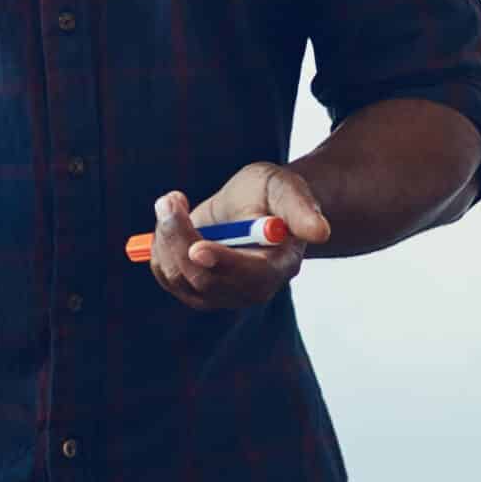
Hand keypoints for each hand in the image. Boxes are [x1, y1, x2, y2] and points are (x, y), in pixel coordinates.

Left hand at [147, 164, 330, 311]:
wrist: (252, 204)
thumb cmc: (272, 195)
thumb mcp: (286, 189)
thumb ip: (300, 208)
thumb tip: (320, 232)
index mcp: (278, 267)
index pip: (249, 277)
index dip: (223, 263)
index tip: (198, 247)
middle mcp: (248, 288)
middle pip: (204, 281)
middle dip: (180, 240)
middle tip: (169, 200)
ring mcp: (219, 293)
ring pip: (178, 276)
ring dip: (166, 235)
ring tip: (174, 201)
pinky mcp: (193, 287)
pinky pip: (165, 272)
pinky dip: (160, 243)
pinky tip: (173, 219)